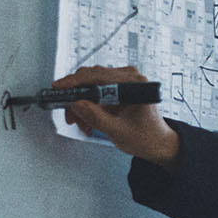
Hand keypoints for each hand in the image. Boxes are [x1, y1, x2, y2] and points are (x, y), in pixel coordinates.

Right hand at [55, 65, 179, 169]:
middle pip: (92, 78)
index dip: (74, 81)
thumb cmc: (146, 137)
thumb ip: (96, 117)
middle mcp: (131, 78)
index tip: (59, 88)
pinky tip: (88, 120)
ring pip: (91, 85)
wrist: (158, 142)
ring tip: (82, 123)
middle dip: (76, 97)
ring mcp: (125, 81)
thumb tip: (76, 104)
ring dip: (82, 104)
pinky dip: (89, 104)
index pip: (98, 75)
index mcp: (135, 84)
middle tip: (69, 115)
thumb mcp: (117, 131)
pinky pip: (96, 90)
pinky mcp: (120, 87)